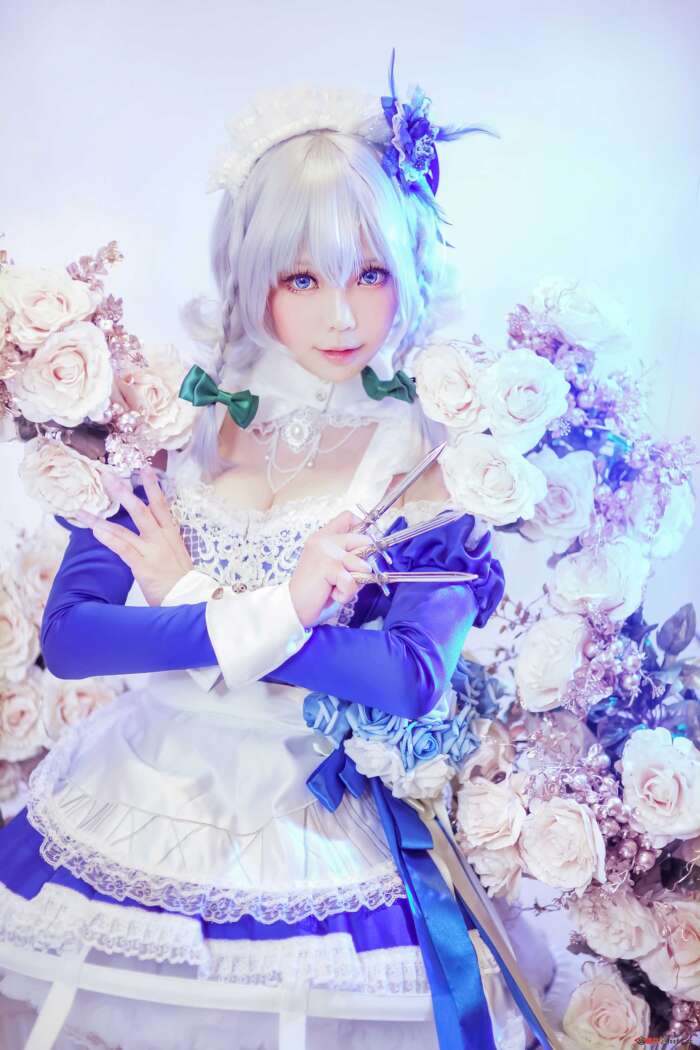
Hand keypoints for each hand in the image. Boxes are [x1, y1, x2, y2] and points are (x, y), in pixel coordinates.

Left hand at [74, 464, 193, 606]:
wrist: (189, 598)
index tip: (144, 469)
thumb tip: (155, 531)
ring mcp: (152, 550)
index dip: (153, 486)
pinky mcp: (143, 565)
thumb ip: (165, 541)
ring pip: (126, 528)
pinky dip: (109, 538)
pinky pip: (123, 548)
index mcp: (171, 533)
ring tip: (84, 509)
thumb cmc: (182, 580)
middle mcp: (162, 538)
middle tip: (108, 476)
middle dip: (123, 492)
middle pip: (141, 509)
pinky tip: (96, 530)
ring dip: (103, 518)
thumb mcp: (177, 554)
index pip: (161, 505)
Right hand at [289, 510, 370, 627]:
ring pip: (362, 565)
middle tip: (347, 578)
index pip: (348, 517)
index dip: (363, 529)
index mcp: (324, 537)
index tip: (363, 547)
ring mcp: (326, 552)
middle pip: (364, 540)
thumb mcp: (332, 567)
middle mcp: (324, 540)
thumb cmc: (314, 590)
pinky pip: (352, 581)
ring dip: (354, 583)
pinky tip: (332, 594)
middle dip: (363, 564)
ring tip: (336, 587)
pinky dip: (346, 594)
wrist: (293, 605)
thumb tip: (370, 553)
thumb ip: (347, 556)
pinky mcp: (328, 566)